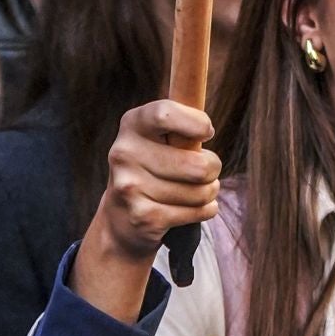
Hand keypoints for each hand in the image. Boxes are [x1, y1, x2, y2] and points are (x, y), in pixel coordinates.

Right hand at [72, 101, 219, 322]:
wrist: (121, 224)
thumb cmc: (156, 170)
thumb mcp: (162, 139)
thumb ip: (185, 124)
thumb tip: (210, 121)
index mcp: (132, 123)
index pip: (166, 111)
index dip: (194, 122)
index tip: (208, 131)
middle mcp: (123, 153)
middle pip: (199, 161)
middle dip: (213, 171)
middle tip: (206, 174)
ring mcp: (128, 188)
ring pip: (202, 189)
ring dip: (209, 195)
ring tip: (195, 195)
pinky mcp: (141, 219)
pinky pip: (196, 212)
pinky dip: (203, 214)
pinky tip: (189, 213)